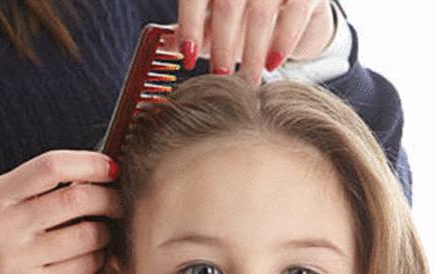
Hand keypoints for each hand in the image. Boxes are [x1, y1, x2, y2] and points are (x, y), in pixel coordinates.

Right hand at [0, 151, 122, 273]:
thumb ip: (36, 188)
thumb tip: (95, 173)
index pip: (50, 166)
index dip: (89, 163)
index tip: (111, 168)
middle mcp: (4, 226)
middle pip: (75, 199)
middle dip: (107, 198)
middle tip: (116, 202)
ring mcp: (18, 260)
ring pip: (87, 235)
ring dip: (104, 231)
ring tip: (101, 232)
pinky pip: (84, 265)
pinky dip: (97, 257)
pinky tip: (90, 255)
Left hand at [173, 0, 335, 83]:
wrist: (296, 4)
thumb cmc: (244, 14)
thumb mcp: (213, 20)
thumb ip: (190, 29)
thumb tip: (164, 46)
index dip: (189, 27)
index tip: (187, 59)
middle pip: (227, 6)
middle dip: (222, 46)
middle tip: (219, 77)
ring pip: (259, 13)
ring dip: (252, 52)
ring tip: (248, 80)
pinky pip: (295, 14)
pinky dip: (282, 42)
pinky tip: (273, 64)